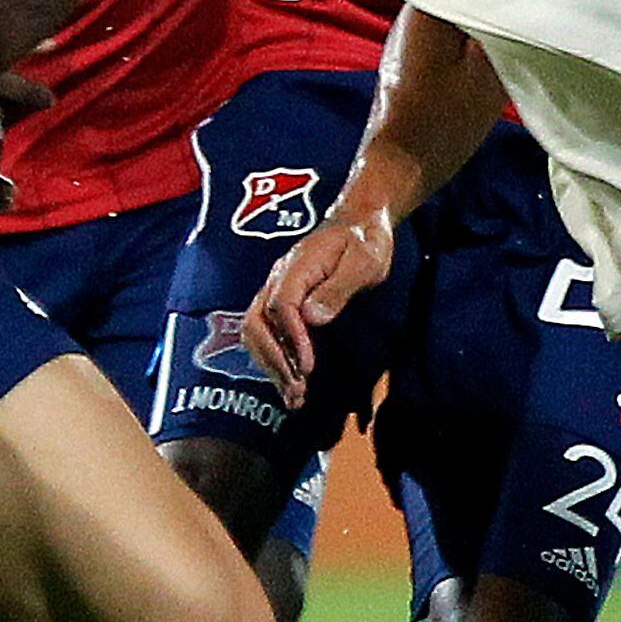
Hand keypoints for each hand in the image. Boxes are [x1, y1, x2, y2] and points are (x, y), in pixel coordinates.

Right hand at [245, 211, 395, 402]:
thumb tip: (312, 318)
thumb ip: (338, 288)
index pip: (280, 306)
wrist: (358, 223)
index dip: (291, 338)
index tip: (308, 366)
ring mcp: (277, 292)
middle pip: (256, 323)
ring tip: (294, 397)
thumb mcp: (363, 261)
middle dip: (273, 359)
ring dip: (272, 366)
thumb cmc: (364, 241)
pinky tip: (291, 386)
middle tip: (298, 388)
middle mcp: (278, 280)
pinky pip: (268, 336)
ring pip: (257, 333)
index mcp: (296, 267)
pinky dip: (275, 363)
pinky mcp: (283, 306)